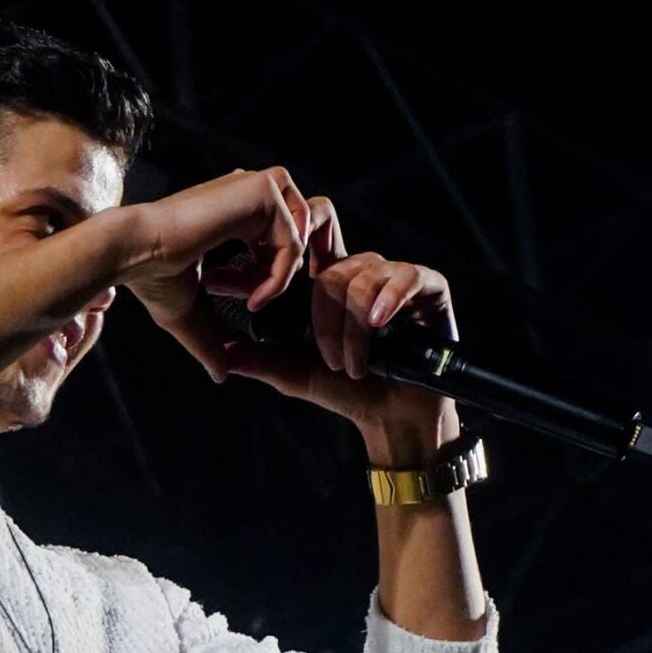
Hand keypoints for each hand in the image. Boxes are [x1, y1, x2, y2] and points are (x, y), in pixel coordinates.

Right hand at [119, 167, 312, 382]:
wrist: (134, 253)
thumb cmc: (152, 277)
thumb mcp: (189, 312)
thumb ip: (210, 338)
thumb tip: (220, 375)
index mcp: (232, 207)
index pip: (278, 236)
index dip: (269, 275)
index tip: (241, 301)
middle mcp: (245, 190)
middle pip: (297, 231)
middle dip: (282, 273)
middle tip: (252, 300)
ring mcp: (254, 186)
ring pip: (300, 234)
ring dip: (282, 274)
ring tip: (253, 297)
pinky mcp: (261, 191)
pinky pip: (295, 240)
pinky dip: (281, 277)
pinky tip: (254, 296)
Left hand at [218, 197, 461, 456]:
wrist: (396, 418)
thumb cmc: (351, 393)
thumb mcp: (298, 375)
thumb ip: (263, 360)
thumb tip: (223, 353)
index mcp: (331, 282)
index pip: (310, 235)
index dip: (285, 245)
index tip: (254, 281)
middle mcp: (362, 273)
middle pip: (332, 265)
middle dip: (324, 316)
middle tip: (328, 359)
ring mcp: (395, 277)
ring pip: (363, 276)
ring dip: (354, 327)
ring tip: (355, 366)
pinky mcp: (428, 286)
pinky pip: (405, 276)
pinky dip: (388, 300)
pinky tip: (378, 324)